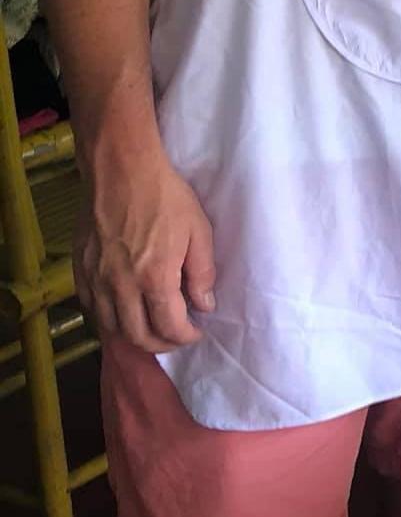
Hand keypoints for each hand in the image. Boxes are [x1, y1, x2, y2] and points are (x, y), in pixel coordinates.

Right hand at [75, 152, 214, 351]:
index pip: (169, 327)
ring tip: (152, 329)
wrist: (121, 171)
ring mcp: (96, 281)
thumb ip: (202, 273)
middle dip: (161, 345)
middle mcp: (121, 288)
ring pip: (110, 328)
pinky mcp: (80, 271)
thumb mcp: (198, 231)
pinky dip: (109, 320)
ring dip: (133, 337)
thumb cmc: (165, 197)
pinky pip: (91, 309)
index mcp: (154, 279)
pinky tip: (123, 312)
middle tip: (176, 336)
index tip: (196, 332)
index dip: (185, 337)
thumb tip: (204, 305)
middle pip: (137, 337)